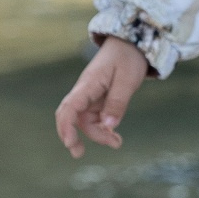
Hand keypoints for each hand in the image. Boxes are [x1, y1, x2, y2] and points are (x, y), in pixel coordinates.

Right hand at [55, 36, 148, 158]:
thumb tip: (109, 126)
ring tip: (117, 143)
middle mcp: (85, 92)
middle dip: (71, 136)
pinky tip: (115, 137)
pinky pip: (96, 119)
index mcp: (88, 85)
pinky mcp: (99, 100)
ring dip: (97, 135)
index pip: (70, 107)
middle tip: (78, 154)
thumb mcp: (127, 80)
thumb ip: (118, 102)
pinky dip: (103, 129)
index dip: (66, 126)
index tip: (70, 142)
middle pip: (71, 117)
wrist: (132, 43)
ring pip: (86, 121)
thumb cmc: (128, 58)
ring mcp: (91, 96)